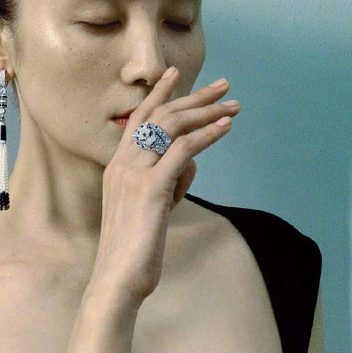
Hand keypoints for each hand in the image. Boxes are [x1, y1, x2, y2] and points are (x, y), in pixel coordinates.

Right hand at [90, 68, 238, 305]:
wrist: (117, 278)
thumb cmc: (133, 249)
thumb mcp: (146, 208)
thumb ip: (163, 183)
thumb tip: (187, 169)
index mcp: (117, 166)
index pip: (138, 118)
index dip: (159, 93)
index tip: (177, 74)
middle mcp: (123, 163)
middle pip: (161, 115)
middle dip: (195, 98)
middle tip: (224, 87)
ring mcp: (135, 174)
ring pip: (173, 127)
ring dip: (208, 113)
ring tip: (234, 107)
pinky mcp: (151, 189)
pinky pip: (182, 151)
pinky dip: (206, 136)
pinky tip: (224, 129)